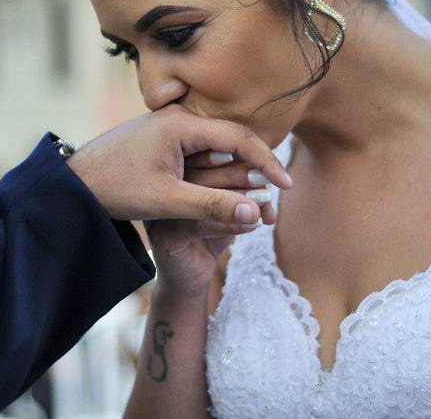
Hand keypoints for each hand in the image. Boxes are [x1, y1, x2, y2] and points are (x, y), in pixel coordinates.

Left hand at [66, 105, 290, 223]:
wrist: (75, 182)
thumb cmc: (116, 188)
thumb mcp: (167, 201)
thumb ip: (212, 206)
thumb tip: (256, 212)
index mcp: (182, 124)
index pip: (239, 138)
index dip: (267, 162)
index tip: (286, 185)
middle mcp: (180, 118)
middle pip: (232, 138)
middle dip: (257, 165)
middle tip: (279, 192)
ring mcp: (172, 126)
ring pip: (218, 145)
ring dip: (239, 168)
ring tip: (261, 192)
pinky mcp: (165, 138)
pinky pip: (203, 150)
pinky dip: (220, 168)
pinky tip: (232, 186)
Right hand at [146, 154, 275, 296]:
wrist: (190, 277)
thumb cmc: (212, 234)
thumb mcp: (231, 207)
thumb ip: (246, 189)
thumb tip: (270, 175)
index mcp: (177, 170)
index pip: (206, 154)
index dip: (239, 158)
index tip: (266, 170)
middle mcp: (164, 185)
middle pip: (203, 171)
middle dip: (240, 176)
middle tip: (267, 186)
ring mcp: (161, 210)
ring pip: (201, 196)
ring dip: (238, 200)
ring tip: (263, 205)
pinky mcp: (163, 235)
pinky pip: (198, 224)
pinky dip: (230, 224)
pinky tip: (252, 225)